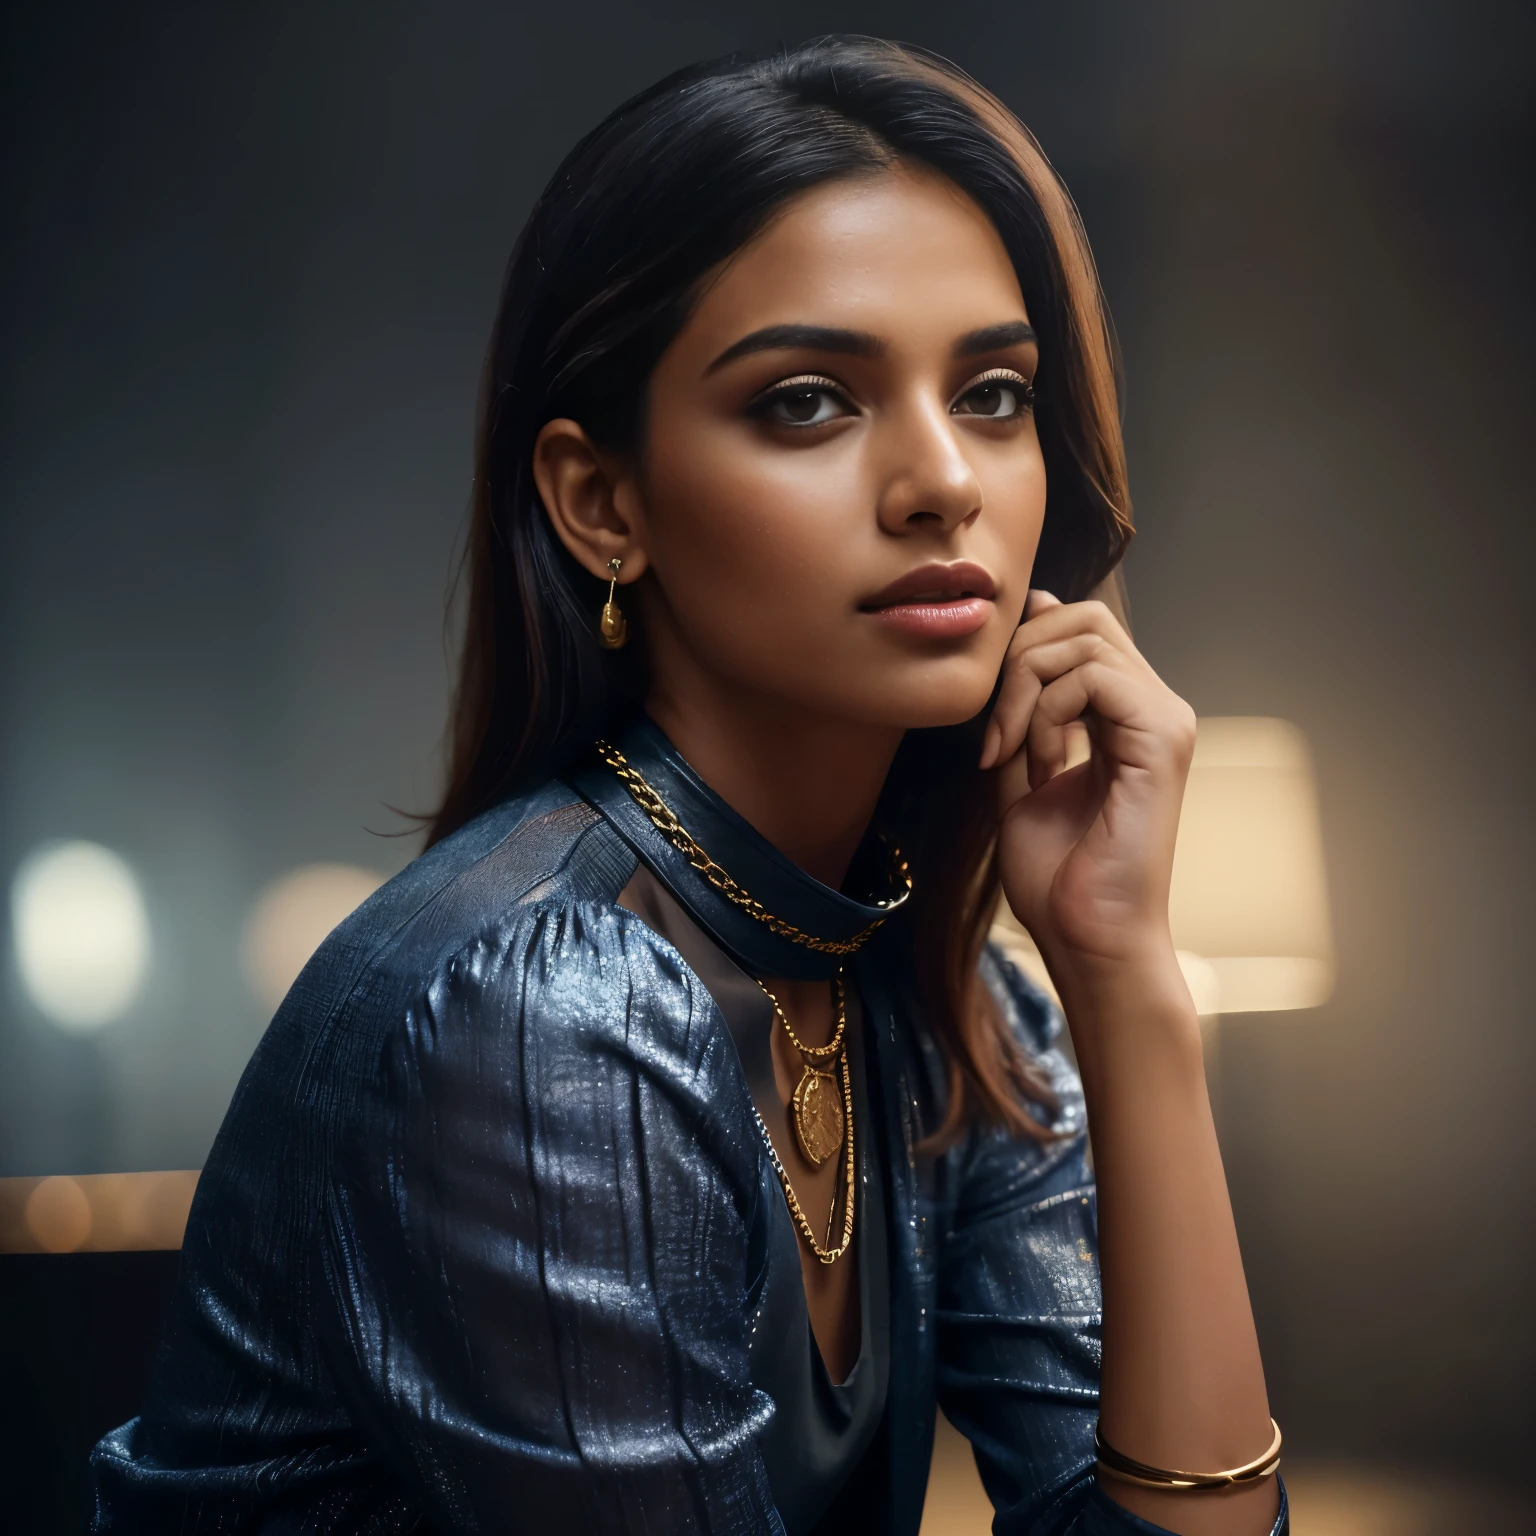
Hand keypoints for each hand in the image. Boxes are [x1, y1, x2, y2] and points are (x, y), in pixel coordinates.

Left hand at [980, 591, 1196, 997]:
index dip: (1023, 647)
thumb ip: (1023, 706)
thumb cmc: (1057, 875)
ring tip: (1017, 758)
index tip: (992, 724)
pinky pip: (1092, 677)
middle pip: (1082, 616)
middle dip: (1019, 660)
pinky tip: (1039, 766)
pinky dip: (1045, 713)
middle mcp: (1155, 707)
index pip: (1079, 625)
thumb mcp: (1019, 772)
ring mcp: (1165, 719)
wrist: (1087, 938)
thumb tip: (1027, 624)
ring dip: (1026, 692)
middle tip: (995, 735)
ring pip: (1083, 637)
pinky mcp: (1163, 738)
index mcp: (1126, 713)